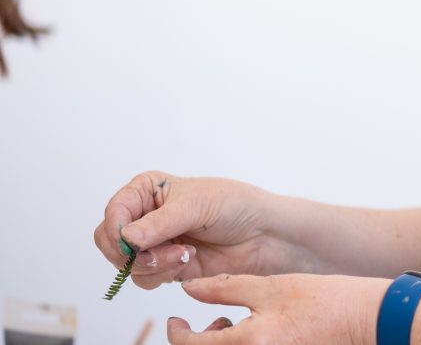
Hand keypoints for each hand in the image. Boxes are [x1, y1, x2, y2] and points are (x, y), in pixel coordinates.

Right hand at [93, 171, 288, 288]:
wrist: (263, 234)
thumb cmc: (235, 206)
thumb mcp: (197, 205)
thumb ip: (160, 223)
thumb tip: (126, 239)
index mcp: (147, 190)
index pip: (114, 211)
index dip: (116, 229)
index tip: (131, 242)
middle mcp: (145, 216)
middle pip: (110, 241)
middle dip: (131, 252)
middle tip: (158, 252)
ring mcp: (154, 243)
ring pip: (125, 264)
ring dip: (151, 264)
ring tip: (184, 253)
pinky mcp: (164, 266)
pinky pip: (144, 278)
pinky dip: (161, 274)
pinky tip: (187, 260)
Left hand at [166, 274, 384, 344]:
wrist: (367, 320)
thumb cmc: (324, 300)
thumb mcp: (271, 286)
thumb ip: (225, 287)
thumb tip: (189, 288)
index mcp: (250, 341)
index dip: (176, 333)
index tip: (175, 321)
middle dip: (199, 343)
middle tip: (213, 321)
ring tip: (235, 324)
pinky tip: (257, 333)